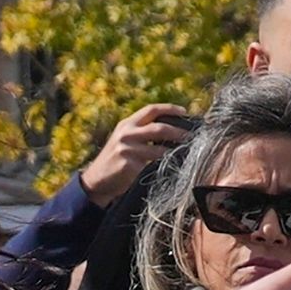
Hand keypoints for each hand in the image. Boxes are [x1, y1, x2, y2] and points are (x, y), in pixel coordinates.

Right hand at [77, 103, 192, 206]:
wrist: (97, 181)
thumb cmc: (117, 160)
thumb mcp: (125, 140)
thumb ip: (142, 132)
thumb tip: (173, 129)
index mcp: (127, 124)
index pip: (151, 109)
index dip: (170, 108)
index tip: (185, 111)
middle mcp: (126, 133)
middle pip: (159, 128)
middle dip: (179, 132)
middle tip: (193, 136)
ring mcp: (127, 149)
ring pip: (160, 149)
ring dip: (176, 152)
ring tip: (189, 154)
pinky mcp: (129, 165)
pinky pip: (154, 165)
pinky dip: (167, 166)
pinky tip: (175, 167)